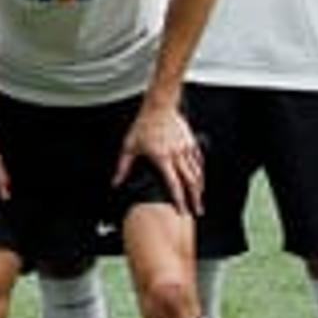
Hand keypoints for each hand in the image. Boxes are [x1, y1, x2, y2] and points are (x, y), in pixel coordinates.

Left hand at [115, 99, 204, 217]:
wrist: (159, 106)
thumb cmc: (144, 124)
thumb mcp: (129, 146)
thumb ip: (123, 167)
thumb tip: (116, 181)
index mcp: (162, 158)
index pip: (174, 185)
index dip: (179, 200)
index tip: (182, 211)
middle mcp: (177, 155)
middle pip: (190, 182)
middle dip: (195, 198)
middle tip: (198, 210)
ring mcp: (185, 148)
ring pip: (197, 172)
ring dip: (200, 187)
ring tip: (200, 197)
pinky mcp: (191, 142)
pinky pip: (199, 159)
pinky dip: (201, 170)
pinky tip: (201, 176)